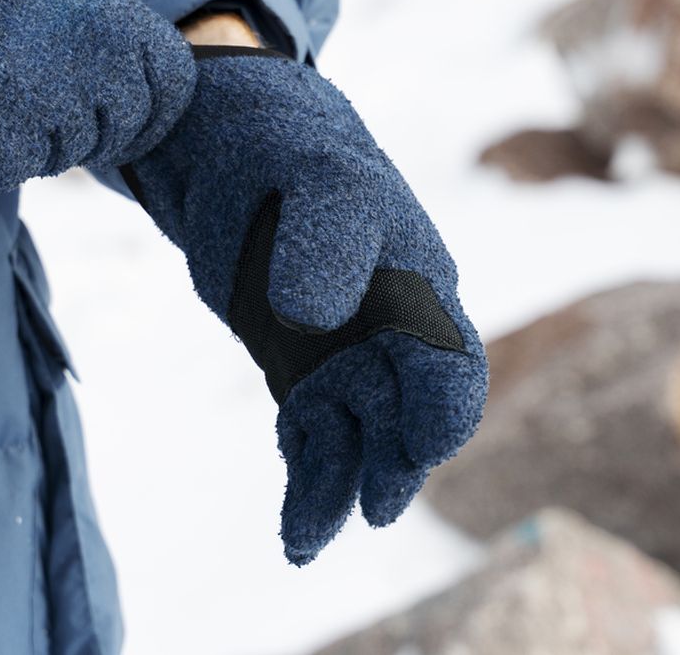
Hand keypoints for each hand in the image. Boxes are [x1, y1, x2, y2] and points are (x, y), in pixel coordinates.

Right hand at [0, 0, 195, 189]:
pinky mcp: (13, 121)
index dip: (153, 111)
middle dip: (88, 135)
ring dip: (28, 143)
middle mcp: (91, 30)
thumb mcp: (44, 8)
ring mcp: (54, 77)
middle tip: (30, 113)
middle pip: (129, 121)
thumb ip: (96, 43)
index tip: (128, 127)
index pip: (173, 71)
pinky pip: (18, 165)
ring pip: (73, 149)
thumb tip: (148, 107)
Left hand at [118, 47, 487, 563]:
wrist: (226, 142)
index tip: (419, 447)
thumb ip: (325, 238)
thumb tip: (317, 317)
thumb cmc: (288, 147)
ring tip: (306, 537)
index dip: (444, 409)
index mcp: (418, 283)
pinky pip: (315, 444)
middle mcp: (392, 331)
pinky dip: (309, 486)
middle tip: (366, 507)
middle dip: (395, 466)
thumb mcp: (313, 176)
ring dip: (344, 489)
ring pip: (362, 442)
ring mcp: (344, 357)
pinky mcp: (297, 376)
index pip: (452, 363)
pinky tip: (297, 531)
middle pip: (412, 420)